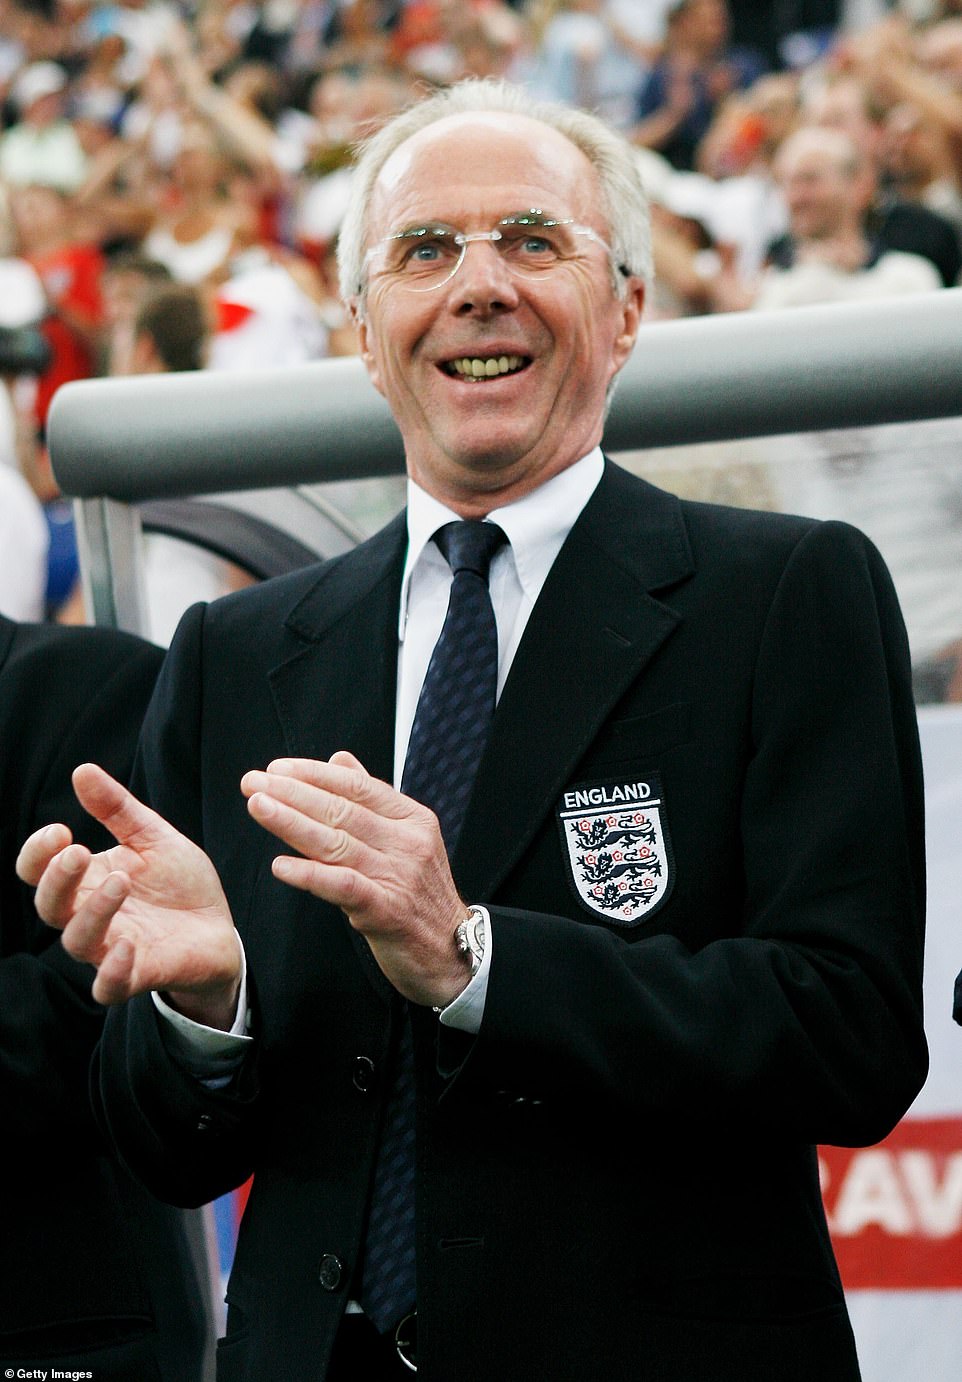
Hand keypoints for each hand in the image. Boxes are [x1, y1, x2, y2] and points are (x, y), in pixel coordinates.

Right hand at [16, 764, 240, 1026]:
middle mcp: (89, 917)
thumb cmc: (179, 884)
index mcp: (86, 881)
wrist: (218, 929)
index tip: (61, 830)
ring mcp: (110, 949)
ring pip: (77, 941)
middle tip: (79, 851)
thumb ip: (117, 809)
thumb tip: (82, 770)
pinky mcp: (137, 976)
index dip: (38, 853)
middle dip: (57, 879)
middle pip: (49, 906)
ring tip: (120, 881)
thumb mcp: (153, 838)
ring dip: (93, 911)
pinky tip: (128, 943)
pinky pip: (109, 986)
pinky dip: (113, 969)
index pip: (39, 871)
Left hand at [242, 751, 469, 1007]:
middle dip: (291, 793)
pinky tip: (280, 866)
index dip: (313, 775)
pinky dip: (310, 874)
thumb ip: (372, 800)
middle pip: (341, 811)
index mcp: (412, 819)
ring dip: (291, 824)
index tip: (276, 768)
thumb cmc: (420, 896)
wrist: (453, 952)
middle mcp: (408, 843)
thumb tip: (339, 761)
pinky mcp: (388, 911)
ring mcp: (399, 876)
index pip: (357, 787)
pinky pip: (342, 886)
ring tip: (258, 807)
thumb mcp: (406, 840)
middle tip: (253, 782)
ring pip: (336, 843)